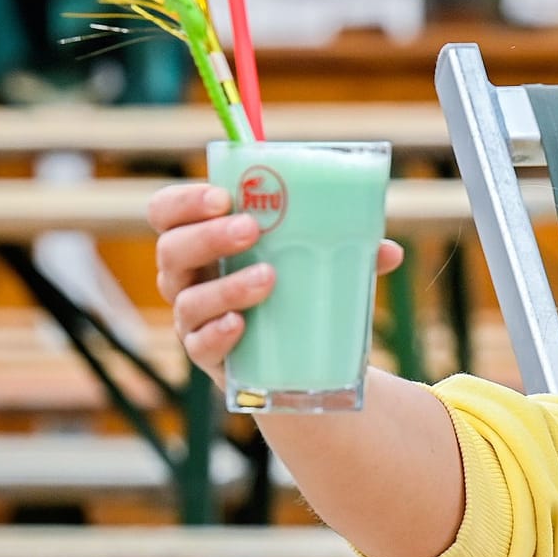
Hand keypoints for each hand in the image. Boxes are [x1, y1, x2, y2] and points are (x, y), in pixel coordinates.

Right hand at [147, 182, 404, 382]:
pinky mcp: (208, 357)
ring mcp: (193, 320)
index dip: (184, 201)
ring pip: (187, 299)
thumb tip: (390, 251)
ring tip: (268, 279)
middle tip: (250, 229)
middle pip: (171, 250)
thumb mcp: (317, 264)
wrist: (297, 362)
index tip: (222, 195)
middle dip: (208, 237)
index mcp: (203, 242)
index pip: (167, 213)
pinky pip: (200, 346)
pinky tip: (239, 325)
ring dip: (225, 286)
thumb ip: (349, 253)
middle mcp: (187, 279)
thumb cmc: (297, 292)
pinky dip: (218, 333)